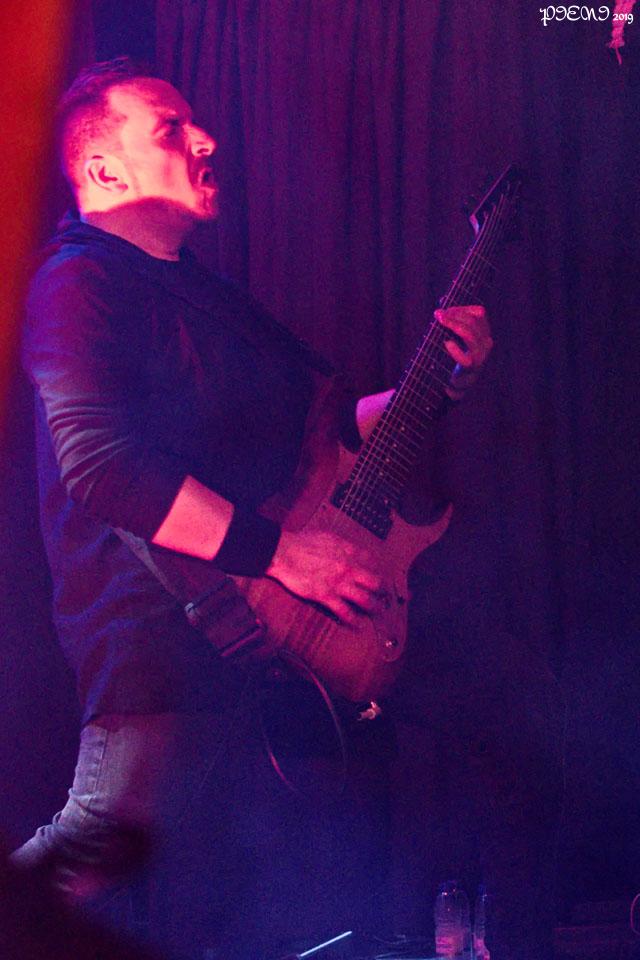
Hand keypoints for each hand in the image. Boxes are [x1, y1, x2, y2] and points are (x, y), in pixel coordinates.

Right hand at [265, 528, 382, 625]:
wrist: (284, 552)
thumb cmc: (300, 543)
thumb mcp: (325, 535)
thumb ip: (339, 543)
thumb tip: (345, 546)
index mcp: (347, 551)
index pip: (371, 560)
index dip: (377, 568)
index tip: (378, 573)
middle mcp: (347, 568)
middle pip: (374, 582)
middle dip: (382, 590)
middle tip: (384, 595)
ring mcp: (338, 583)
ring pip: (365, 599)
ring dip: (373, 607)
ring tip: (377, 611)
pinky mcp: (326, 596)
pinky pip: (344, 611)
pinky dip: (352, 620)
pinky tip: (356, 625)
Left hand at [435, 305, 492, 399]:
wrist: (454, 383)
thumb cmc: (452, 357)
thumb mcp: (455, 337)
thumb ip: (452, 322)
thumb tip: (441, 306)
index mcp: (483, 333)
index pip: (478, 313)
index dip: (461, 309)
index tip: (444, 310)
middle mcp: (485, 343)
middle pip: (473, 322)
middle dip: (454, 315)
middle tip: (438, 314)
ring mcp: (480, 356)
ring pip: (470, 335)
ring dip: (454, 325)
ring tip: (441, 322)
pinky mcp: (470, 369)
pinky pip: (465, 358)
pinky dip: (455, 349)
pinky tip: (447, 343)